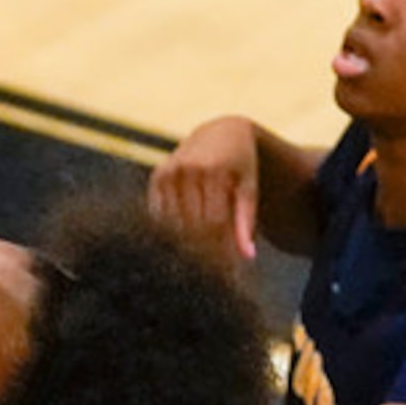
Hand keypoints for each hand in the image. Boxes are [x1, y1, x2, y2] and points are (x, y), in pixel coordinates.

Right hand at [150, 114, 263, 262]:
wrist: (220, 133)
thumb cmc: (241, 165)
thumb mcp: (248, 187)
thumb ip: (247, 220)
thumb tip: (248, 256)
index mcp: (214, 169)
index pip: (214, 221)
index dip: (221, 247)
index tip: (228, 269)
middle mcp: (187, 168)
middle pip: (193, 223)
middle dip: (205, 249)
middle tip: (214, 271)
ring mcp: (169, 172)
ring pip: (174, 222)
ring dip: (187, 243)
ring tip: (200, 258)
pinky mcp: (157, 177)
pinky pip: (161, 215)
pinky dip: (172, 230)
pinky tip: (184, 240)